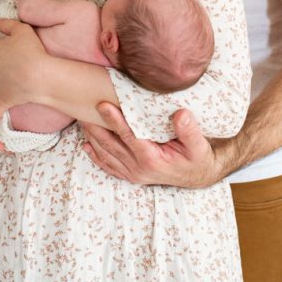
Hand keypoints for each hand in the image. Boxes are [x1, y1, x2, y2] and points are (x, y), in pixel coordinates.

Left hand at [81, 103, 222, 187]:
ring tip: (82, 119)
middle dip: (96, 126)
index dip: (115, 121)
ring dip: (93, 137)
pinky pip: (110, 166)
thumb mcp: (199, 144)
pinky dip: (97, 156)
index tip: (102, 105)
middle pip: (111, 144)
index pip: (129, 136)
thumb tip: (181, 113)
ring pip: (107, 154)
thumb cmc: (197, 157)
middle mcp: (139, 168)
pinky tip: (87, 145)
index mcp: (152, 159)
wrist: (199, 175)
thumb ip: (189, 130)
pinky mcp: (132, 175)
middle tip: (82, 108)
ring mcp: (133, 173)